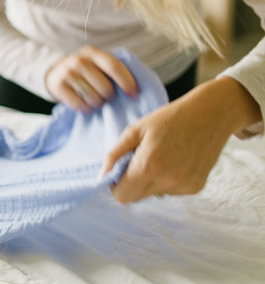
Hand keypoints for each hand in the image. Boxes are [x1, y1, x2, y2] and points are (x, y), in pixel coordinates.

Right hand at [45, 45, 138, 111]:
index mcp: (93, 52)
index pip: (114, 67)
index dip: (127, 82)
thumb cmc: (88, 71)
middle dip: (110, 96)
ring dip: (98, 103)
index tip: (134, 95)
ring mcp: (67, 73)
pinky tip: (85, 103)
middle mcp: (79, 60)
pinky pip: (79, 105)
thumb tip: (138, 89)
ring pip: (93, 98)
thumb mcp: (99, 64)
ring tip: (95, 99)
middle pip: (105, 87)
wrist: (56, 72)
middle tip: (107, 96)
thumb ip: (116, 69)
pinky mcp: (57, 86)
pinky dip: (85, 108)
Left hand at [101, 76, 261, 202]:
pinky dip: (167, 180)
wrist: (210, 115)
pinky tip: (175, 160)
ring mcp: (184, 186)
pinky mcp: (196, 187)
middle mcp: (167, 181)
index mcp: (148, 166)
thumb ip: (115, 154)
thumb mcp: (135, 130)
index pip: (123, 196)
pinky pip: (171, 191)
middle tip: (138, 160)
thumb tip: (102, 175)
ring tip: (161, 156)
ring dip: (151, 181)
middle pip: (137, 198)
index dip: (116, 186)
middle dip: (131, 183)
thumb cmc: (168, 119)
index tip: (119, 172)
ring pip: (154, 194)